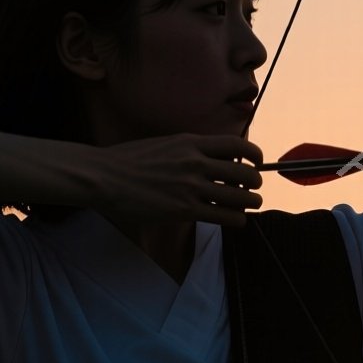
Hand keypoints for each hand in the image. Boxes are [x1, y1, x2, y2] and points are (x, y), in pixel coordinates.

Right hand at [93, 134, 263, 226]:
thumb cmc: (130, 160)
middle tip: (253, 188)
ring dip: (250, 202)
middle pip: (245, 173)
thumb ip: (190, 149)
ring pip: (240, 197)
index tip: (257, 162)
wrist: (105, 176)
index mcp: (192, 143)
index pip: (238, 145)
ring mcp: (191, 187)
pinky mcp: (185, 209)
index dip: (255, 154)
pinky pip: (224, 216)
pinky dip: (237, 219)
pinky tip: (236, 220)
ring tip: (250, 204)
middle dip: (255, 182)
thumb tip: (212, 156)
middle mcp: (196, 162)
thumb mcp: (165, 143)